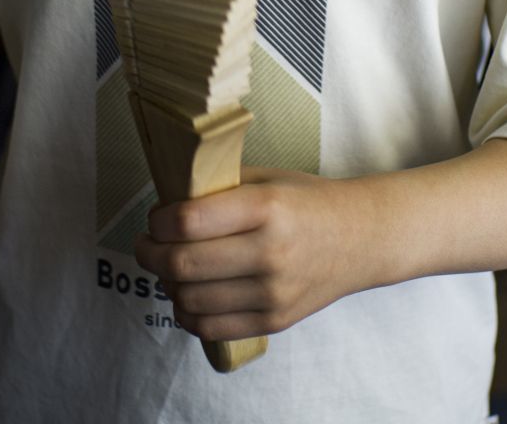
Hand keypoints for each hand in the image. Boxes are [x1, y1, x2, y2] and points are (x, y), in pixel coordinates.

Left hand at [134, 167, 362, 341]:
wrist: (360, 238)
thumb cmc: (307, 201)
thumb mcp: (267, 179)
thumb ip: (220, 187)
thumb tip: (168, 200)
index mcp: (266, 208)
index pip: (189, 221)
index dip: (159, 221)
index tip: (156, 218)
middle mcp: (269, 252)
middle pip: (183, 264)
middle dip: (150, 254)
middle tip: (147, 244)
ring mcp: (272, 292)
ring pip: (191, 300)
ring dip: (167, 285)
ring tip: (169, 268)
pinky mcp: (274, 320)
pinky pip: (211, 328)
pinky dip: (187, 313)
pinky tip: (188, 295)